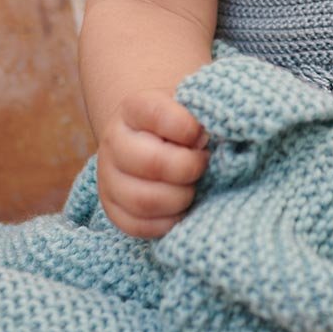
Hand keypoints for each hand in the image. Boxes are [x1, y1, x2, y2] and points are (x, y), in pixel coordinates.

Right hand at [96, 87, 210, 238]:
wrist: (154, 138)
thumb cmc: (183, 121)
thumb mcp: (193, 106)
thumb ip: (207, 111)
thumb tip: (223, 128)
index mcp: (134, 108)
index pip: (157, 114)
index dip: (187, 128)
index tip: (203, 135)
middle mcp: (114, 141)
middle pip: (152, 163)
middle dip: (189, 168)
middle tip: (204, 164)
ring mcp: (109, 177)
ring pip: (144, 200)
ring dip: (181, 198)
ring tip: (195, 186)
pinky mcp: (112, 208)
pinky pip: (138, 225)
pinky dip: (168, 222)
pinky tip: (183, 208)